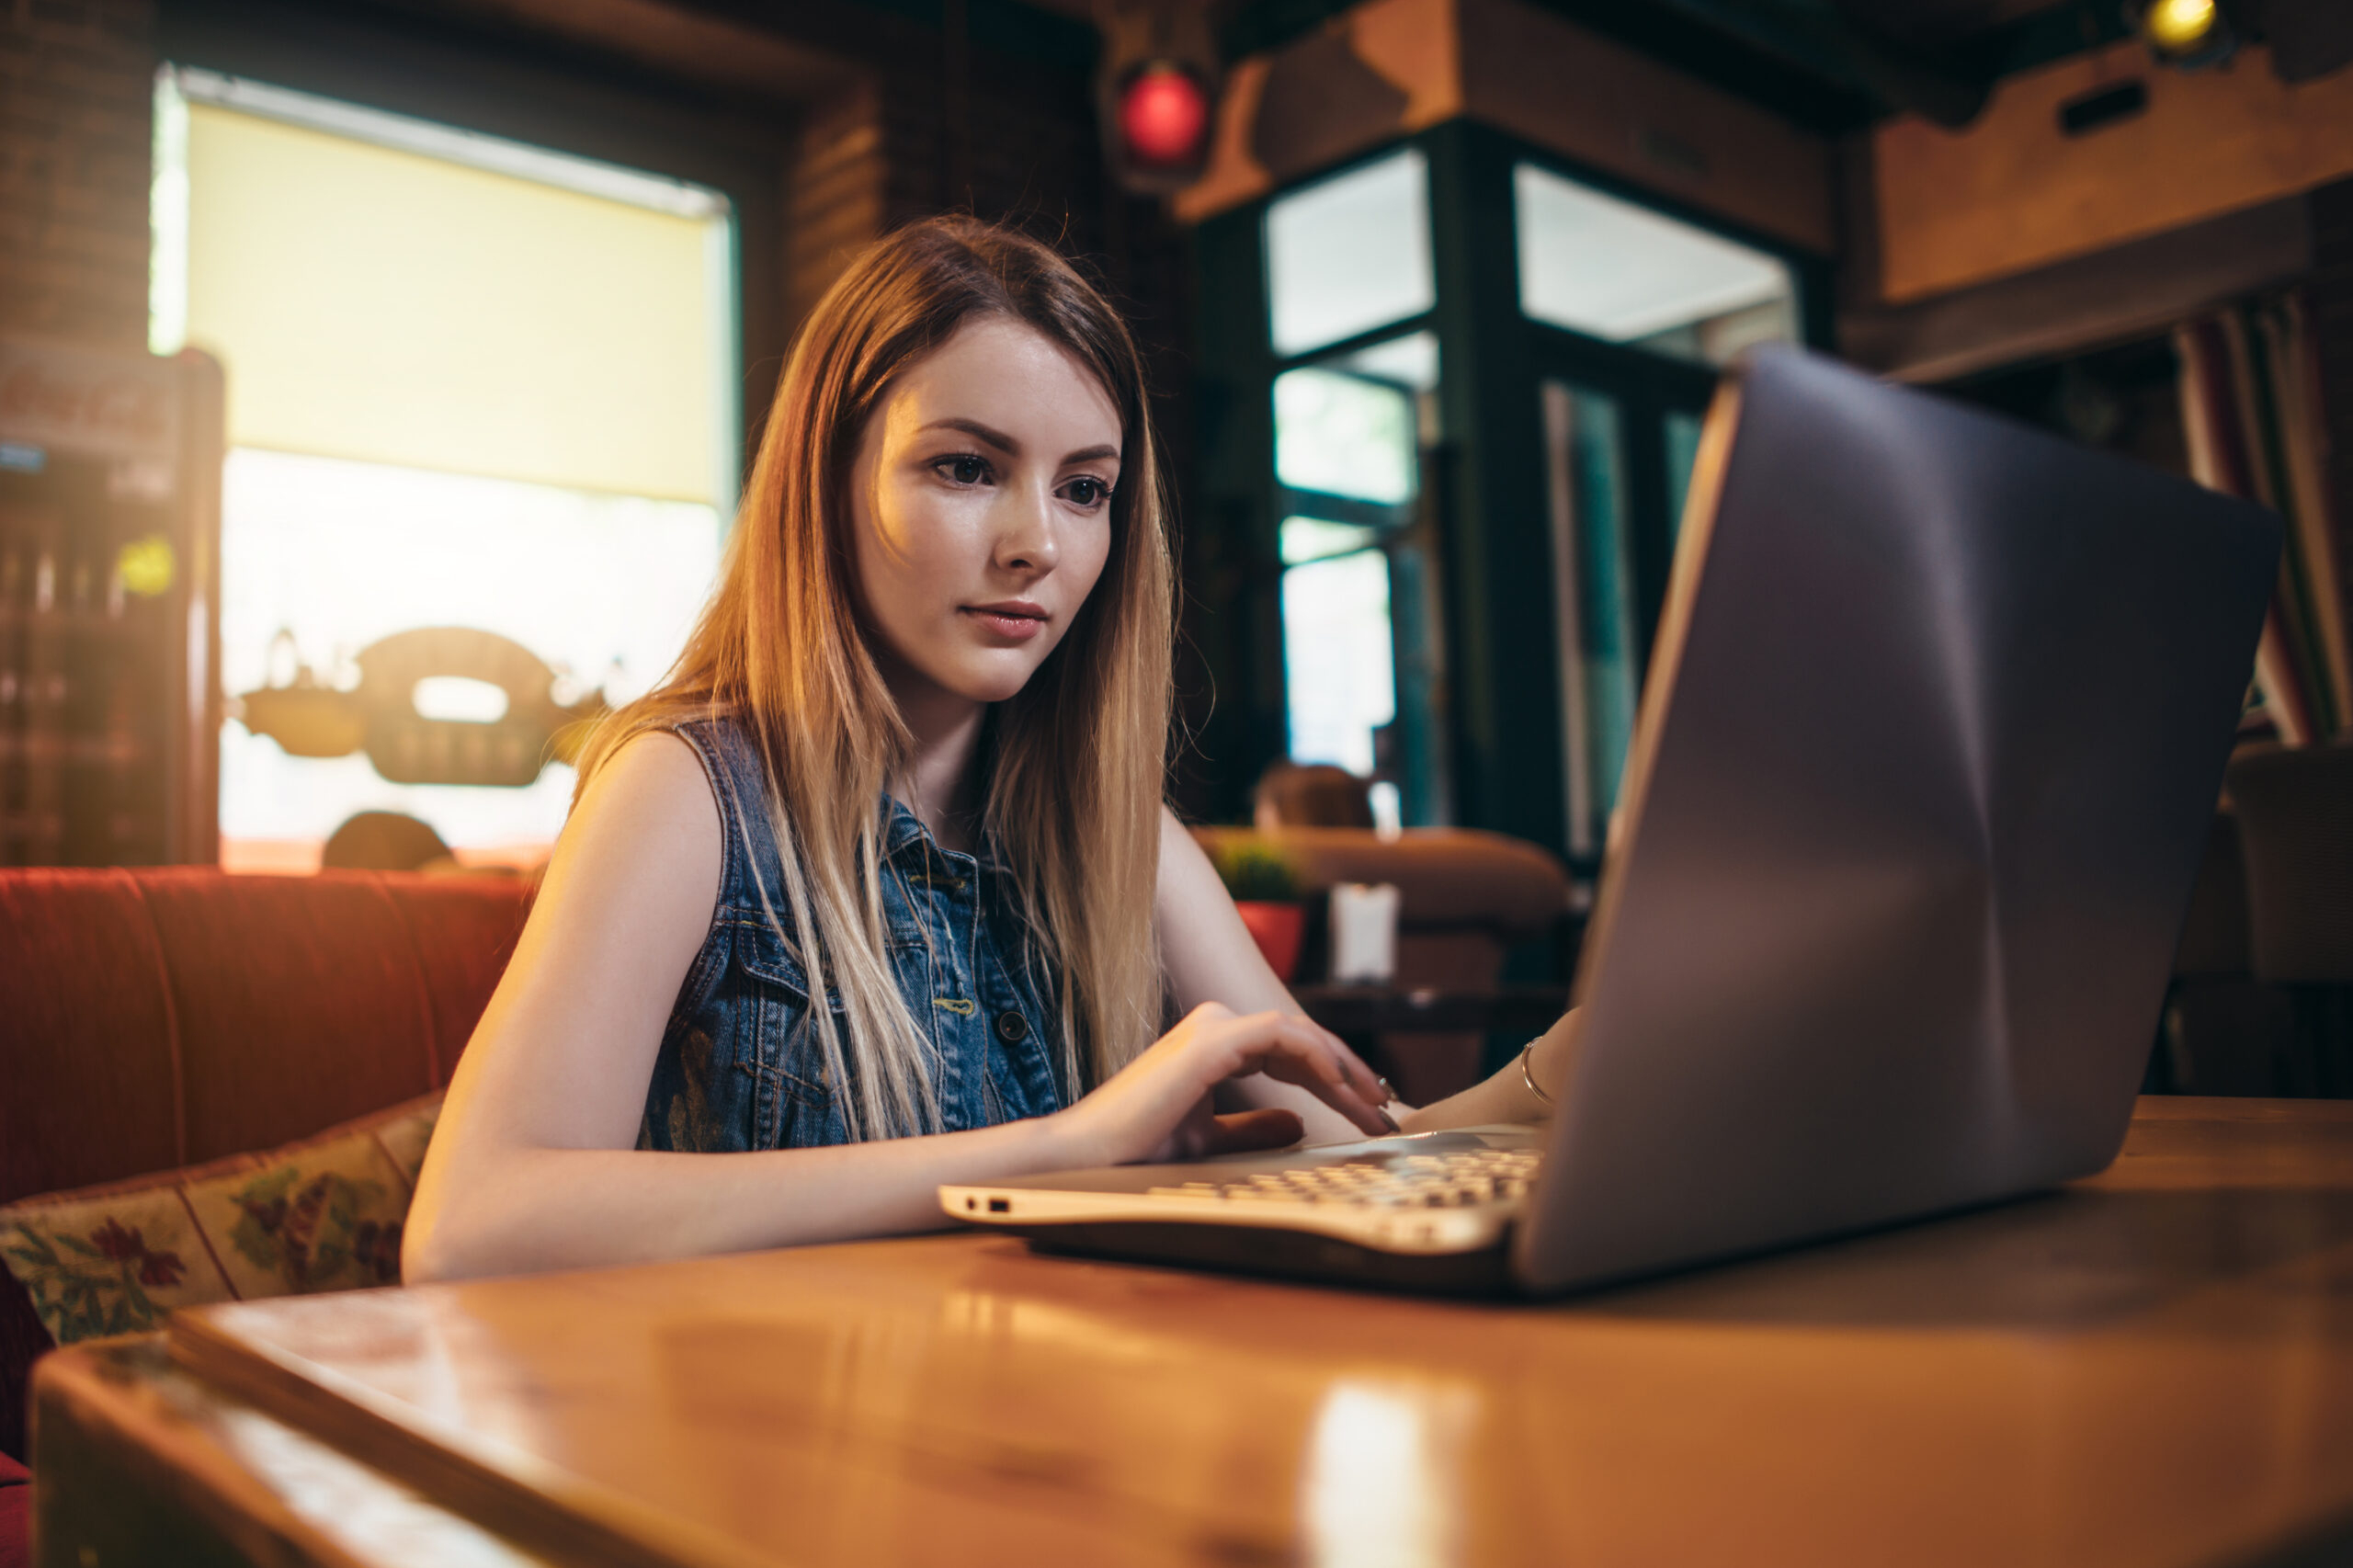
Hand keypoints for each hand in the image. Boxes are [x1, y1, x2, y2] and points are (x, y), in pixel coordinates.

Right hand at [1050, 1003, 1395, 1166]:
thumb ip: (1253, 1128)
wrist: (1090, 1158)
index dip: (1338, 1080)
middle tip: (1387, 1115)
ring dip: (1345, 1069)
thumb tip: (1297, 1124)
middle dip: (1353, 1076)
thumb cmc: (1140, 1150)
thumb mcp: (1212, 1140)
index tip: (1372, 1116)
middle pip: (1305, 1041)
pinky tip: (1342, 1089)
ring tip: (1375, 1107)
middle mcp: (1218, 1025)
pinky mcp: (1212, 1042)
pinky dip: (1318, 1057)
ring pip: (1301, 1034)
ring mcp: (1214, 1029)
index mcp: (1218, 1045)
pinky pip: (1282, 1036)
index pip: (1294, 1052)